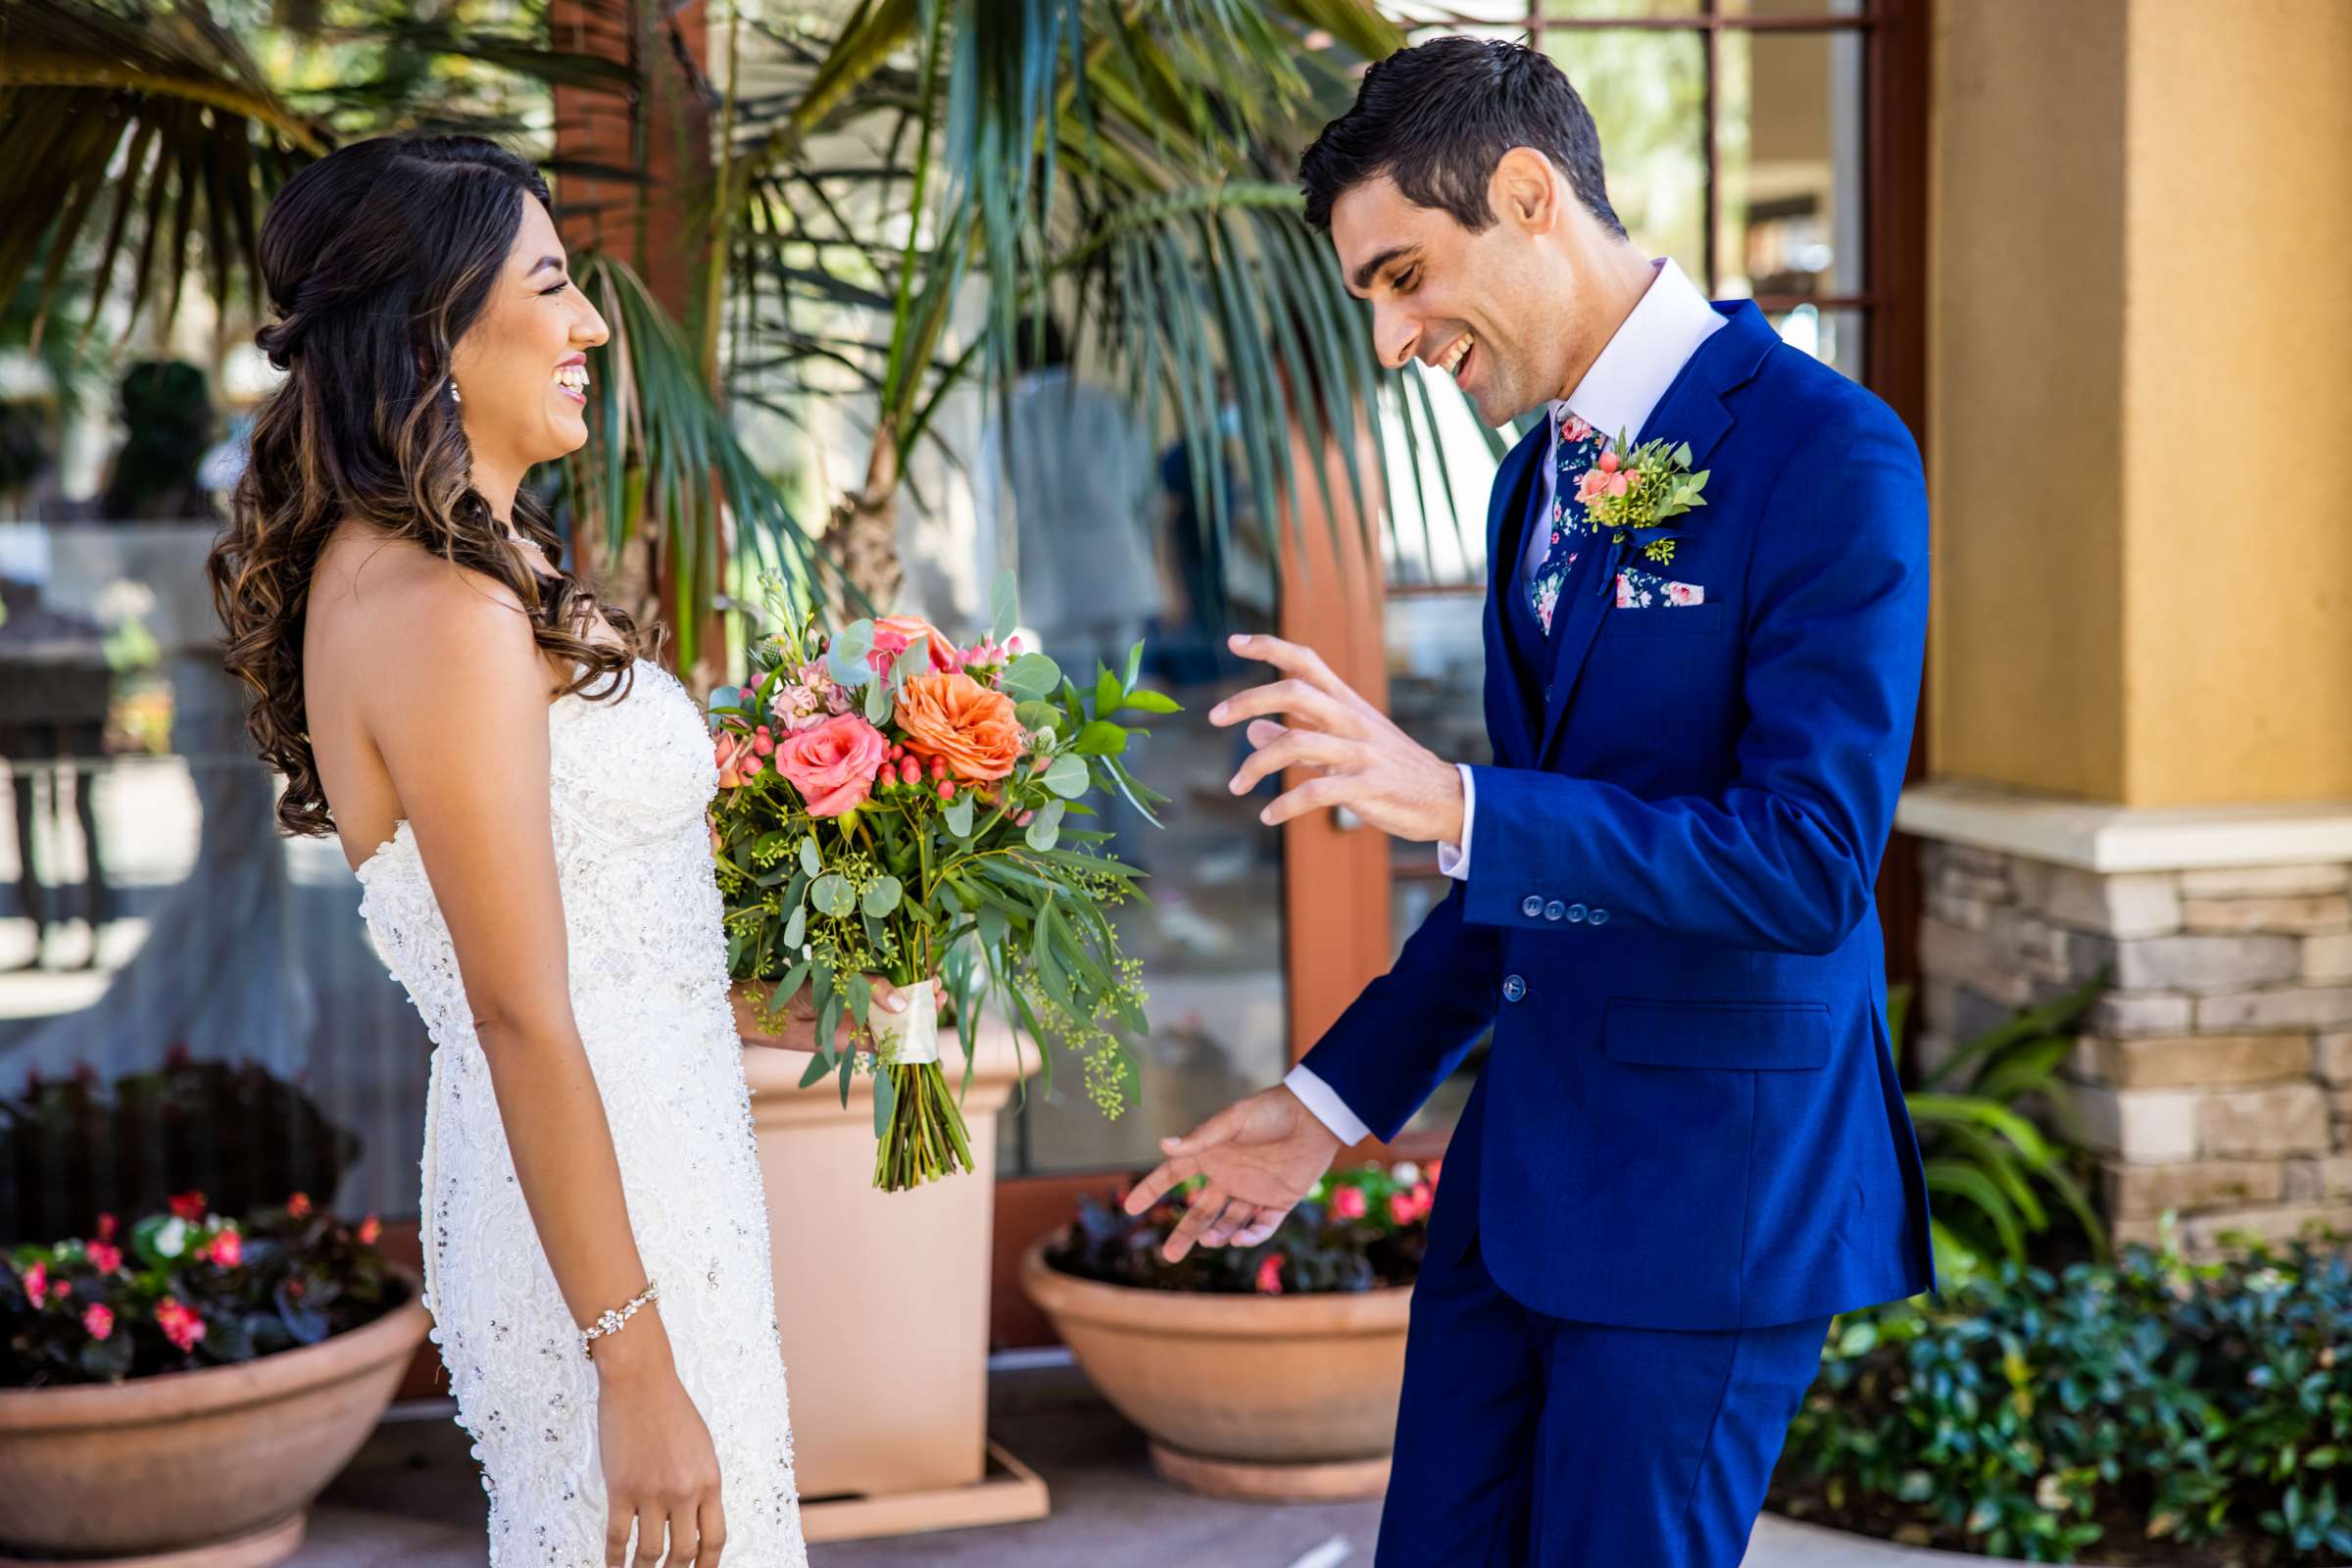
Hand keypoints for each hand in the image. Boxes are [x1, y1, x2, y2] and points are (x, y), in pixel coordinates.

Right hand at [592, 1319, 725, 1565]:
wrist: (640, 1380)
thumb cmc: (671, 1409)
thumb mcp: (702, 1448)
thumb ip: (700, 1484)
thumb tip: (694, 1519)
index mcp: (710, 1481)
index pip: (715, 1539)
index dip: (709, 1566)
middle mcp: (685, 1491)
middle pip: (684, 1553)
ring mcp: (652, 1493)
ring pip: (651, 1552)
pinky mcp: (621, 1489)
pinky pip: (617, 1537)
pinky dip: (615, 1558)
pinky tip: (614, 1565)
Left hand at [744, 974, 927, 1052]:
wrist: (774, 1015)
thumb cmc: (804, 988)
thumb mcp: (843, 980)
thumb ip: (873, 989)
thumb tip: (903, 1005)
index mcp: (865, 980)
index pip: (900, 977)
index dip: (920, 978)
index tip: (936, 977)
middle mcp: (868, 1001)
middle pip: (905, 1002)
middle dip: (925, 1001)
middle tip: (940, 997)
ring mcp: (864, 1023)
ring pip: (900, 1025)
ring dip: (919, 1025)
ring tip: (934, 1018)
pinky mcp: (857, 1044)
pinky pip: (886, 1048)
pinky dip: (904, 1051)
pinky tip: (921, 1050)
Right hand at [1124, 1086, 1342, 1262]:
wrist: (1316, 1115)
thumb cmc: (1272, 1110)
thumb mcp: (1234, 1120)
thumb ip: (1203, 1137)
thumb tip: (1163, 1145)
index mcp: (1212, 1155)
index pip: (1173, 1175)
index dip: (1151, 1190)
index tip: (1131, 1208)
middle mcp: (1228, 1176)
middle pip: (1200, 1212)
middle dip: (1185, 1233)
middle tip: (1169, 1255)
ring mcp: (1253, 1192)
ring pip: (1229, 1223)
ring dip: (1218, 1234)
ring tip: (1211, 1240)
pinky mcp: (1280, 1202)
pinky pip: (1262, 1226)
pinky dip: (1251, 1236)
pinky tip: (1240, 1240)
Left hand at [1211, 633, 1464, 843]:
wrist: (1447, 798)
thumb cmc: (1391, 769)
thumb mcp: (1344, 745)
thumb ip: (1297, 736)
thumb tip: (1251, 731)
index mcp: (1346, 703)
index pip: (1305, 662)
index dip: (1270, 647)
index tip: (1234, 642)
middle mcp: (1351, 720)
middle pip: (1293, 693)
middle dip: (1247, 700)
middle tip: (1213, 717)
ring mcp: (1360, 752)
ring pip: (1297, 743)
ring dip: (1256, 765)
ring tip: (1236, 785)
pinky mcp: (1367, 787)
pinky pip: (1316, 792)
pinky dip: (1285, 805)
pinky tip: (1268, 816)